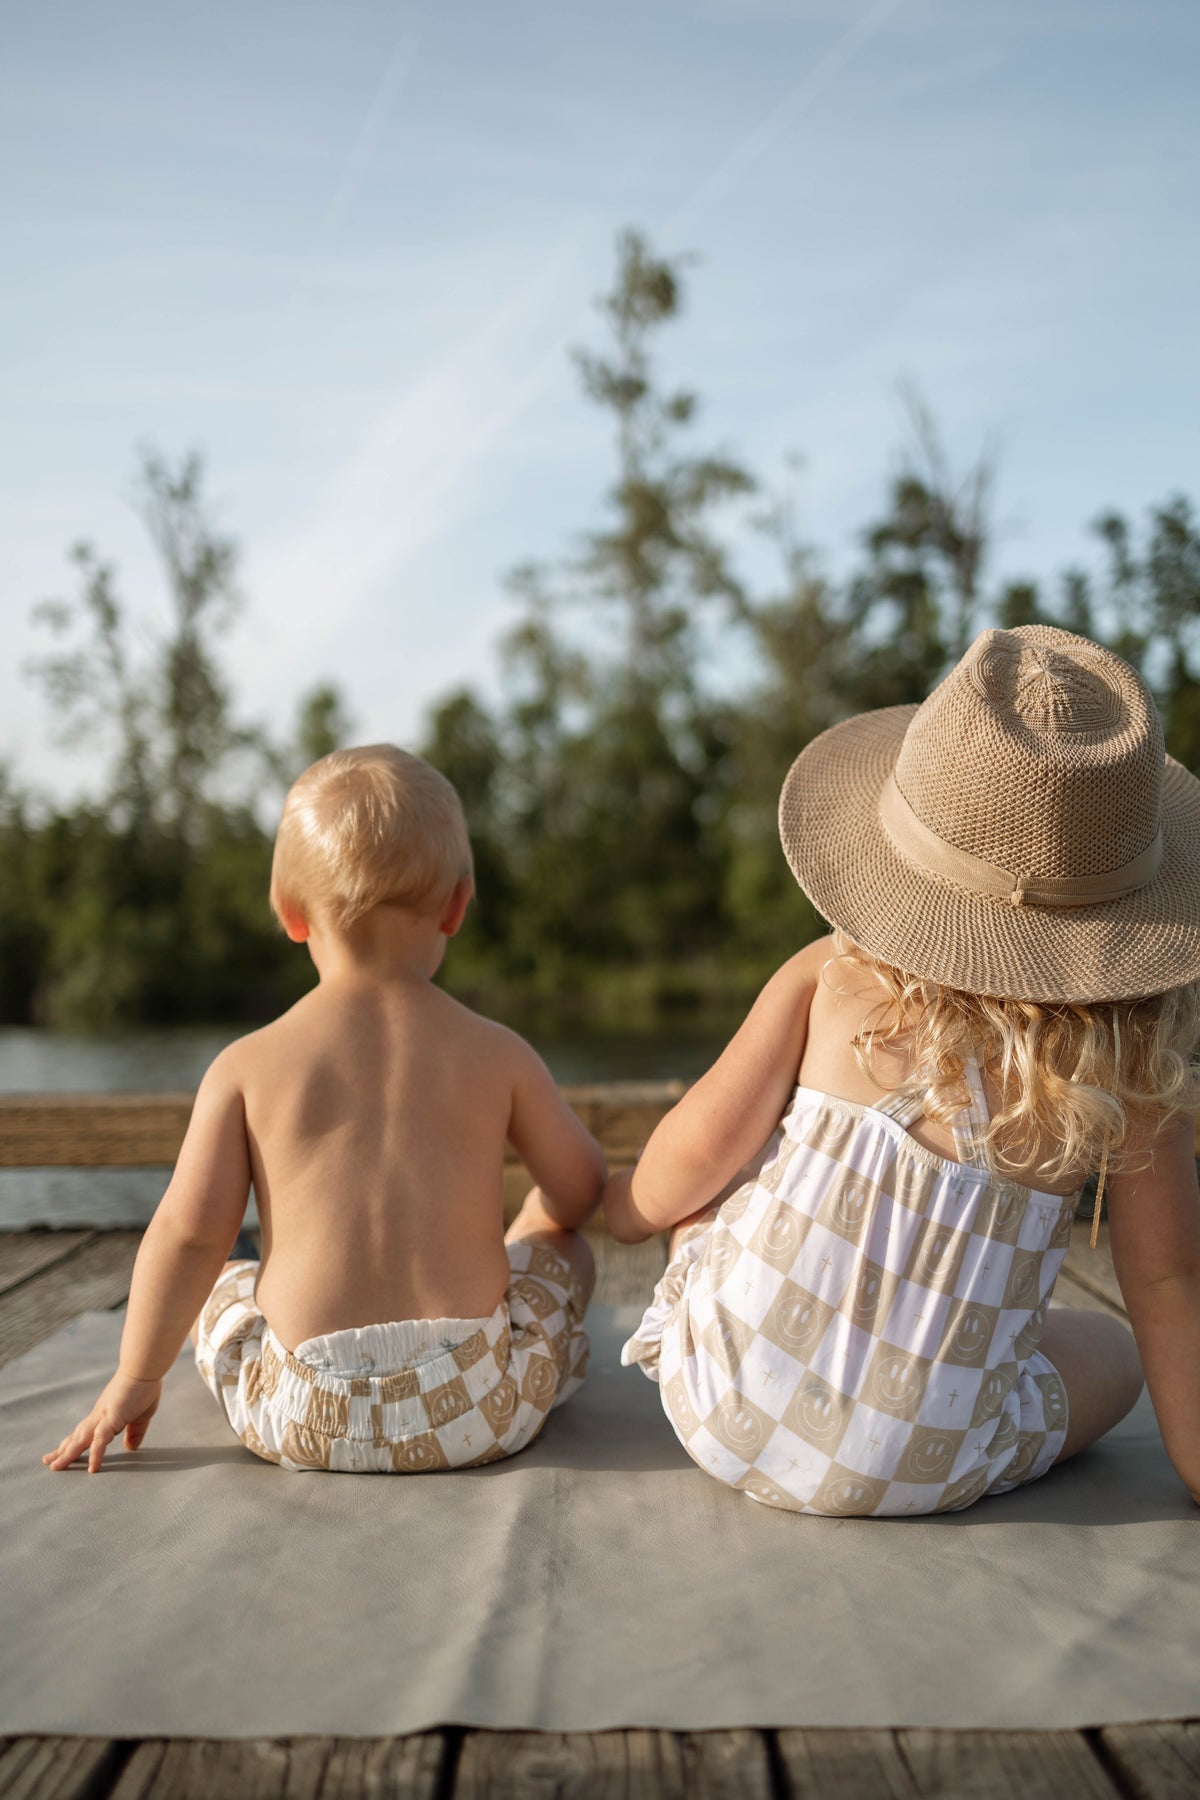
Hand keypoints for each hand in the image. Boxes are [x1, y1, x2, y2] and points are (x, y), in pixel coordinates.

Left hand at [42, 1371, 162, 1473]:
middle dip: (62, 1450)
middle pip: (76, 1437)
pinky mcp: (111, 1419)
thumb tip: (130, 1447)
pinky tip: (93, 1468)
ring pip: (81, 1440)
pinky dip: (95, 1455)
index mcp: (105, 1415)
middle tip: (47, 1461)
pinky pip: (100, 1441)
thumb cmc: (144, 1387)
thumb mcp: (141, 1415)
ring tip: (55, 1466)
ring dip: (68, 1454)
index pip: (85, 1433)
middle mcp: (98, 1416)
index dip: (74, 1443)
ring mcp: (102, 1417)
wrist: (144, 1368)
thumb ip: (135, 1431)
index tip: (62, 1452)